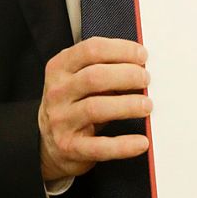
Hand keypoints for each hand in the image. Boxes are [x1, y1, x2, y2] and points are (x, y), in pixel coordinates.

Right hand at [37, 37, 152, 180]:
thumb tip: (143, 66)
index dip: (120, 50)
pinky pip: (99, 146)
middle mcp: (57, 93)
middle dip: (127, 75)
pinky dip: (123, 145)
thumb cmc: (75, 104)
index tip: (142, 55)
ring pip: (95, 108)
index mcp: (60, 68)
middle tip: (146, 79)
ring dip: (127, 105)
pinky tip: (141, 142)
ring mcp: (61, 121)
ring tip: (147, 105)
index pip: (90, 50)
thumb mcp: (80, 80)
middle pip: (94, 77)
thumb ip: (104, 68)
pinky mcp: (69, 147)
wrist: (49, 143)